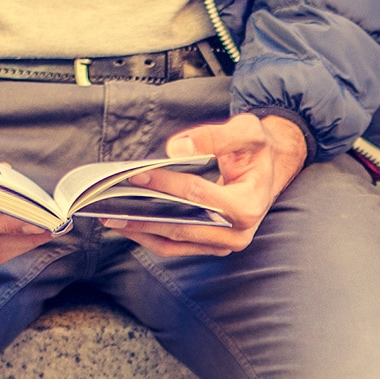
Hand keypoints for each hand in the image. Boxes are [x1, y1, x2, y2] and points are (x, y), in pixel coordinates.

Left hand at [107, 112, 309, 258]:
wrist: (269, 170)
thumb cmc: (257, 149)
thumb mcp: (246, 130)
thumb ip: (214, 136)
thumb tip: (175, 149)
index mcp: (248, 206)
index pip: (198, 196)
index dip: (165, 186)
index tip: (134, 176)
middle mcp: (238, 233)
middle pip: (182, 226)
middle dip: (144, 215)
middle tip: (110, 204)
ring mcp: (225, 244)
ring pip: (175, 242)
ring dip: (141, 231)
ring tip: (110, 218)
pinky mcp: (212, 247)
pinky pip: (175, 247)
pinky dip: (150, 237)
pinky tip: (128, 224)